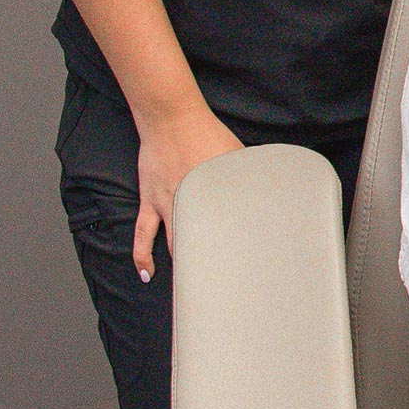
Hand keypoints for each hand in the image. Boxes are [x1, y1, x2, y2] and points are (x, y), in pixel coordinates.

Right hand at [132, 104, 242, 283]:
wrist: (171, 120)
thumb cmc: (206, 133)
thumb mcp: (235, 153)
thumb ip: (245, 172)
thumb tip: (266, 180)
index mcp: (213, 196)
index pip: (227, 232)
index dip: (236, 251)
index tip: (245, 268)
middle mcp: (190, 206)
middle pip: (201, 243)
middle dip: (209, 264)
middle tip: (219, 285)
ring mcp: (167, 205)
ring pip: (174, 244)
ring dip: (181, 264)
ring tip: (189, 288)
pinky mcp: (150, 200)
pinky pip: (143, 233)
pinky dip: (142, 254)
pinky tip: (145, 272)